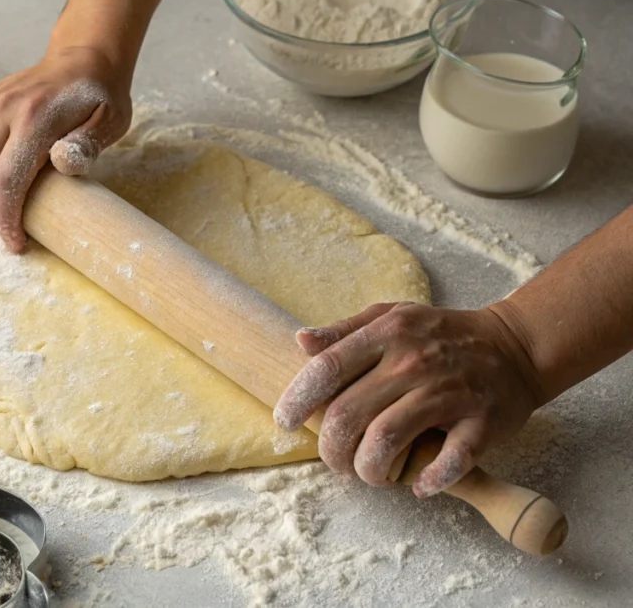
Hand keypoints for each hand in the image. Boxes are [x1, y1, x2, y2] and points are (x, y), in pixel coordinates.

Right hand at [0, 46, 131, 252]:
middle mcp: (1, 109)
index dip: (6, 220)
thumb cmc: (100, 97)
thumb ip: (87, 144)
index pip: (6, 181)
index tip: (16, 244)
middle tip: (10, 230)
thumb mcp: (110, 121)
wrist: (82, 60)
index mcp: (34, 118)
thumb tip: (64, 164)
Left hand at [273, 303, 543, 496]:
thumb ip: (345, 331)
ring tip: (369, 473)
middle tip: (334, 461)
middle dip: (331, 449)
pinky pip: (449, 461)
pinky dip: (428, 479)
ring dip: (369, 469)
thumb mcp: (391, 317)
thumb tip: (302, 342)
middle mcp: (413, 362)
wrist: (516, 345)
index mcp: (387, 334)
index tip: (285, 422)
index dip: (299, 399)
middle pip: (349, 414)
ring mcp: (449, 392)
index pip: (327, 368)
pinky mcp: (482, 421)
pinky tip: (418, 484)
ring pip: (387, 440)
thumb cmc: (441, 333)